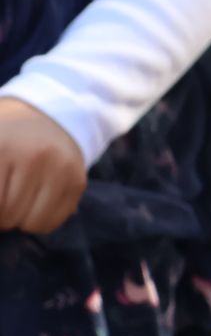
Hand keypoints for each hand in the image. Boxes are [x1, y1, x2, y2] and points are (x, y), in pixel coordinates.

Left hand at [0, 98, 86, 234]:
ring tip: (16, 201)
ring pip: (32, 223)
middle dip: (0, 214)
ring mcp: (61, 169)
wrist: (48, 113)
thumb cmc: (4, 136)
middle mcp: (35, 157)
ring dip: (18, 219)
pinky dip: (38, 221)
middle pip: (8, 215)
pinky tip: (34, 203)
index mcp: (3, 148)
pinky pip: (53, 222)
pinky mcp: (77, 180)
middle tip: (2, 196)